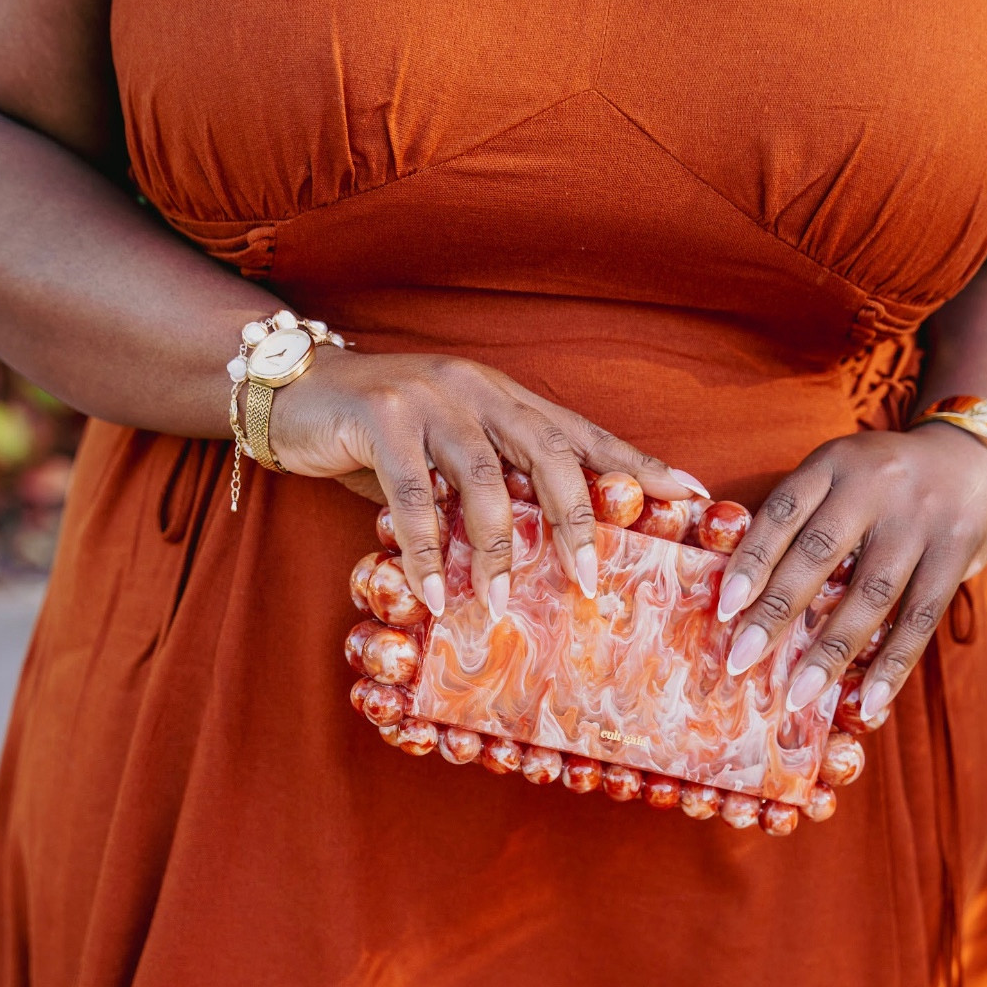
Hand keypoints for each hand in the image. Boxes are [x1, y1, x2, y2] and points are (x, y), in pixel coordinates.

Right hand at [268, 350, 704, 616]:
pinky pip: (411, 494)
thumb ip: (491, 486)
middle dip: (578, 517)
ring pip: (483, 477)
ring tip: (497, 600)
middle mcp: (480, 391)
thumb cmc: (380, 434)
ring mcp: (431, 399)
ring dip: (493, 546)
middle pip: (550, 452)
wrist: (293, 387)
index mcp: (507, 400)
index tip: (692, 495)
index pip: (584, 434)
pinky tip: (432, 593)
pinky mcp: (380, 417)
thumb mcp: (447, 454)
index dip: (639, 464)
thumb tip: (537, 554)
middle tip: (591, 577)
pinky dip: (422, 549)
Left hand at [714, 423, 986, 720]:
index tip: (726, 609)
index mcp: (834, 464)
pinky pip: (919, 618)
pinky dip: (892, 665)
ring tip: (799, 695)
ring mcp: (919, 520)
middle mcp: (875, 486)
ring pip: (869, 594)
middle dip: (777, 612)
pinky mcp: (956, 553)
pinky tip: (868, 701)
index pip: (784, 512)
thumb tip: (744, 595)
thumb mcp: (837, 475)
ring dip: (831, 651)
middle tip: (742, 660)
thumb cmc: (880, 482)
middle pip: (819, 554)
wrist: (971, 458)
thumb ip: (800, 519)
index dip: (752, 561)